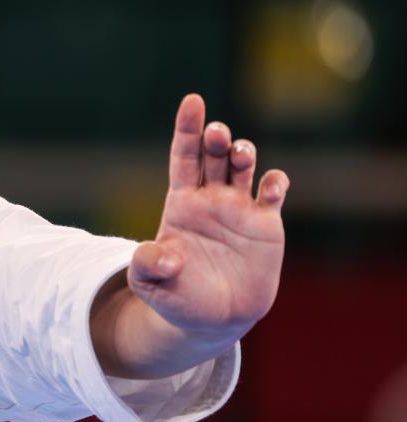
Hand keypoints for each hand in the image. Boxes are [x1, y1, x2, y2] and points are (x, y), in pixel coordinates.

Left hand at [127, 94, 289, 341]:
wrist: (212, 320)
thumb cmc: (176, 296)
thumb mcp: (149, 284)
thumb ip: (147, 266)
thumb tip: (166, 257)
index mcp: (181, 203)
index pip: (184, 156)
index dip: (187, 128)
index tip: (193, 101)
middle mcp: (211, 199)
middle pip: (215, 155)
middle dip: (217, 138)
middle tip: (217, 134)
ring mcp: (240, 209)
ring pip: (244, 168)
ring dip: (245, 154)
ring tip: (240, 154)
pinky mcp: (266, 226)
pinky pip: (272, 194)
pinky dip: (275, 183)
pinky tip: (270, 184)